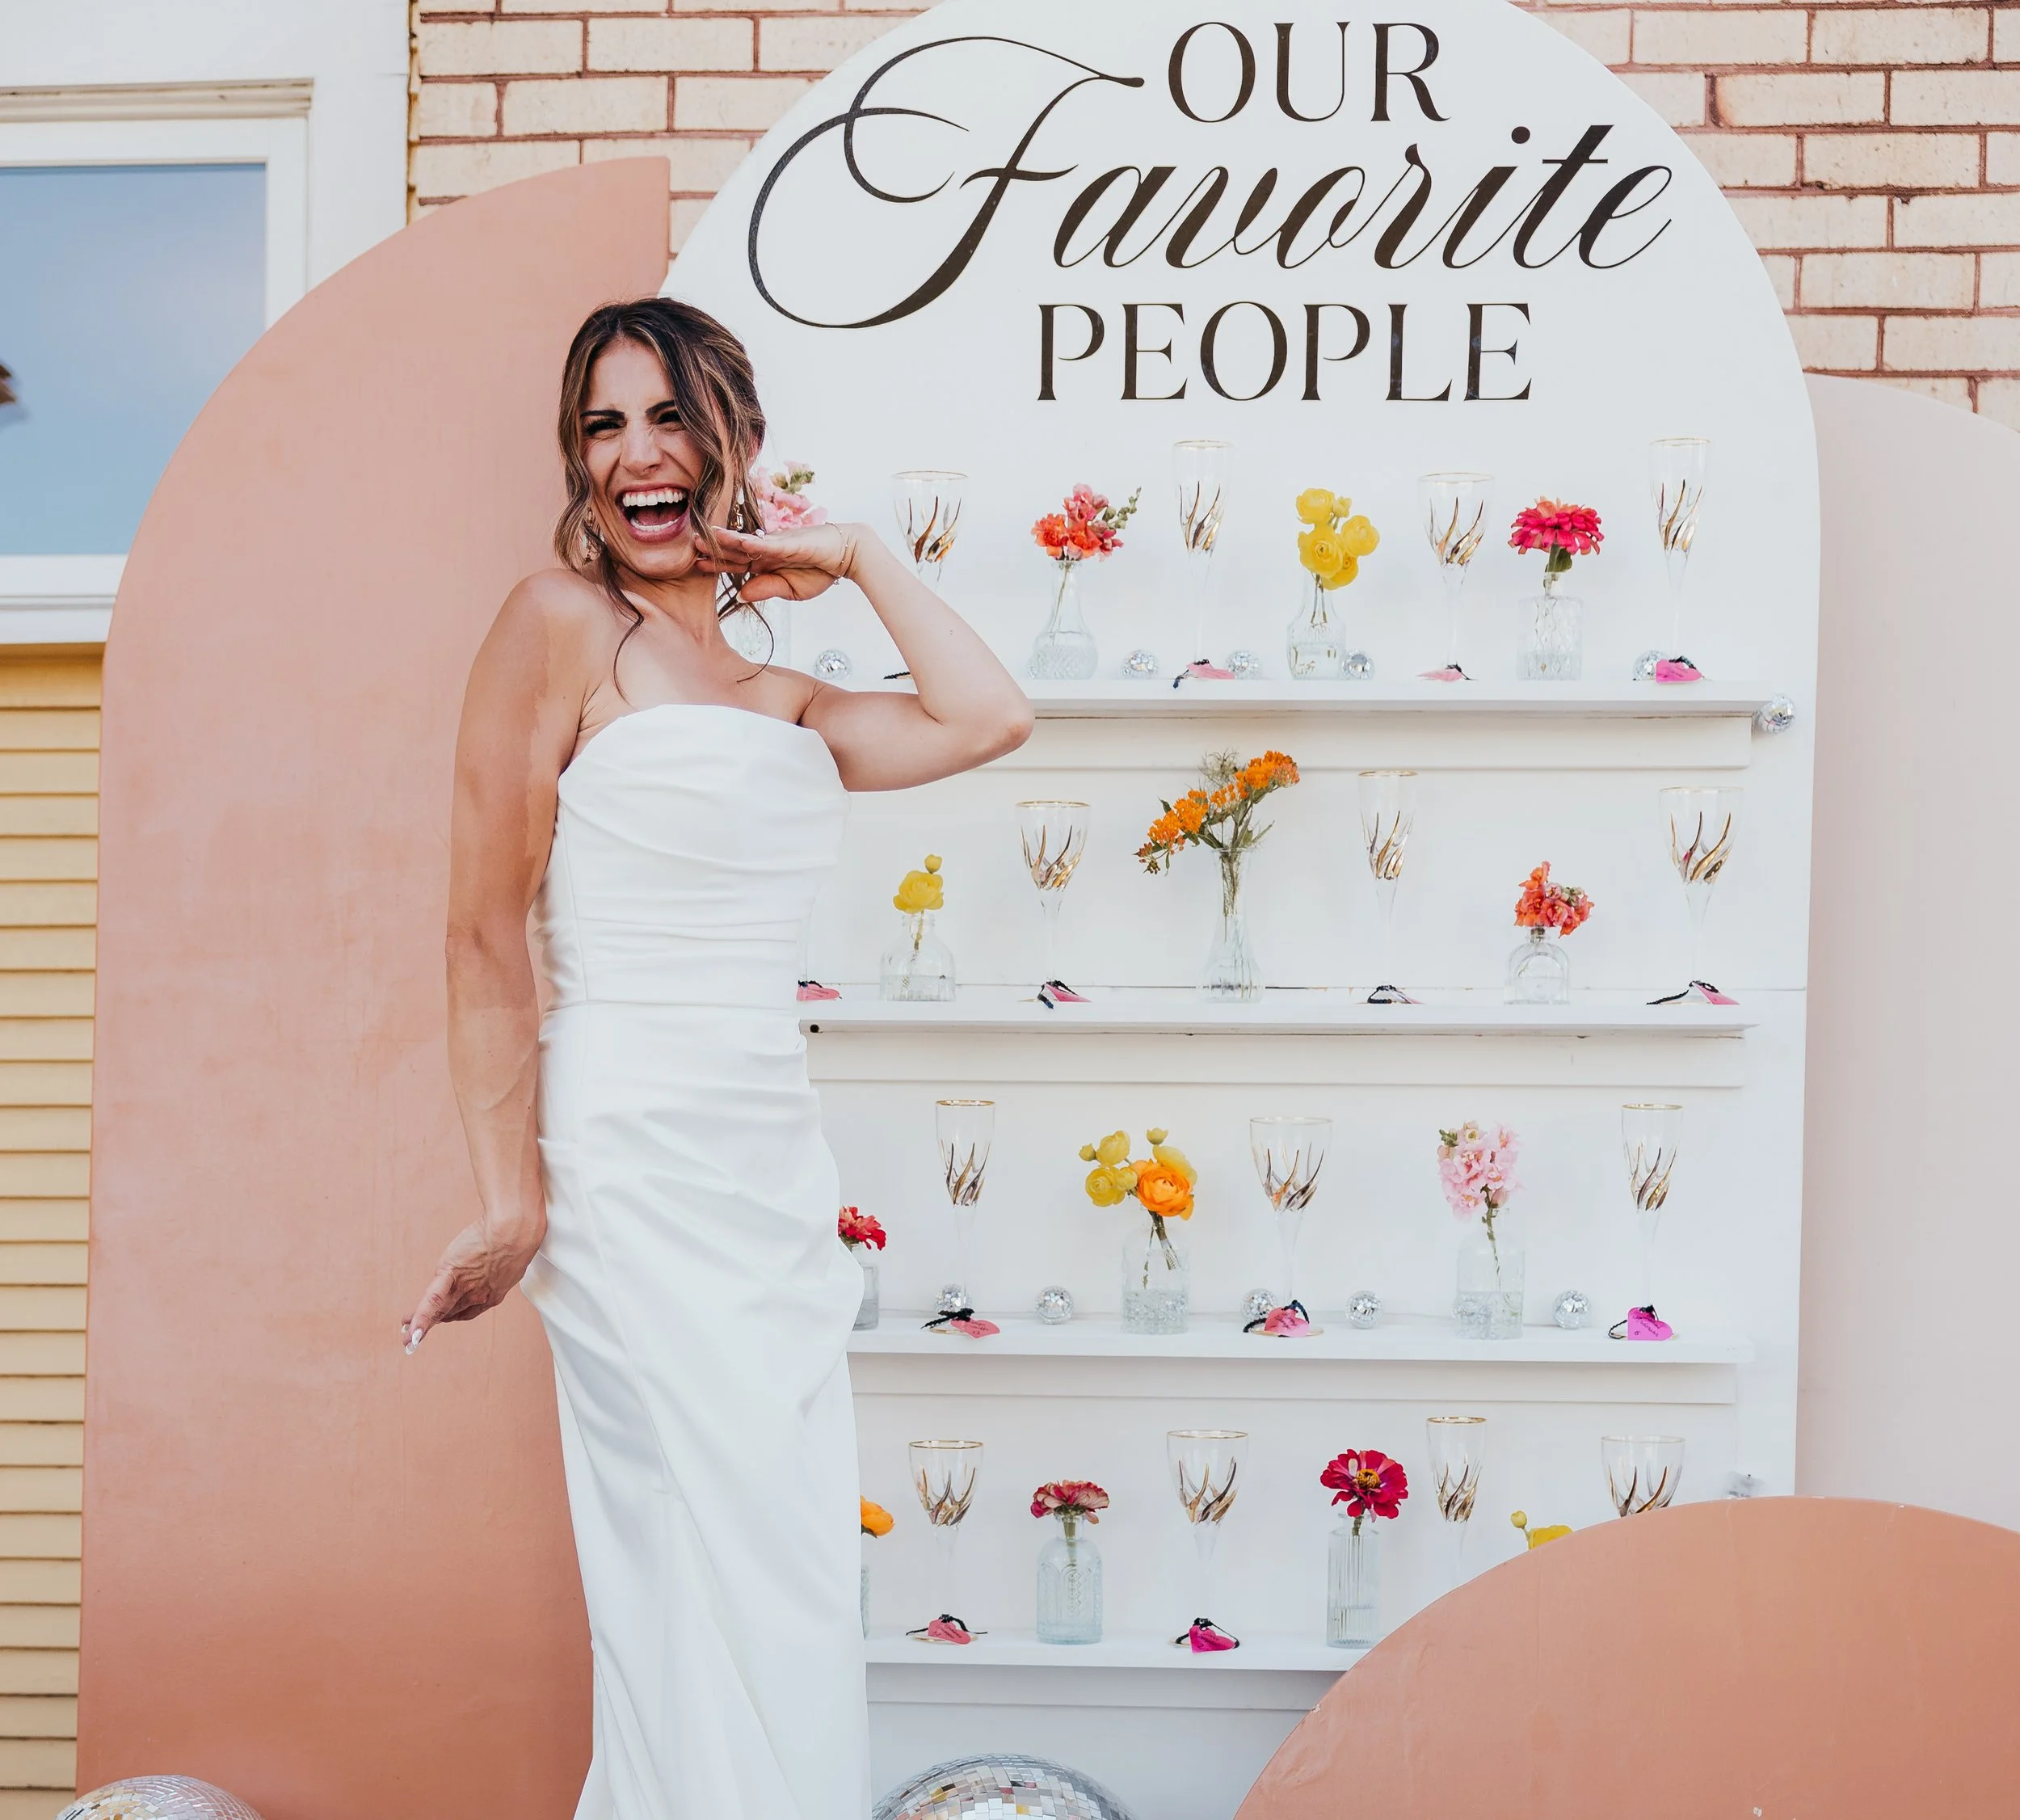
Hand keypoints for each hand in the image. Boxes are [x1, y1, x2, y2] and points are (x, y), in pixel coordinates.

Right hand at [402, 1215, 543, 1350]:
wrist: (514, 1231)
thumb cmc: (515, 1235)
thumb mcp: (511, 1257)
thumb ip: (499, 1265)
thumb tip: (493, 1259)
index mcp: (491, 1291)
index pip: (467, 1309)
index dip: (453, 1316)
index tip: (441, 1320)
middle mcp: (477, 1294)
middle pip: (451, 1312)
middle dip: (433, 1324)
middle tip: (415, 1336)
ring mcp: (464, 1285)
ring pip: (440, 1310)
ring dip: (422, 1325)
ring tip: (407, 1335)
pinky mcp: (452, 1273)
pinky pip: (434, 1298)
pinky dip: (422, 1315)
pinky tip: (411, 1326)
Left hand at [695, 522, 861, 605]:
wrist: (846, 555)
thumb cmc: (821, 570)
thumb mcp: (791, 589)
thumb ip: (766, 590)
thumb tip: (741, 595)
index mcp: (766, 563)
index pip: (736, 564)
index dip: (716, 564)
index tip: (697, 565)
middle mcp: (766, 550)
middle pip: (734, 550)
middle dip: (713, 549)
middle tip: (691, 545)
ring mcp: (775, 544)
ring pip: (744, 541)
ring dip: (725, 539)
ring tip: (705, 537)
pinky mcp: (787, 542)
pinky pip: (766, 542)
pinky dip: (751, 542)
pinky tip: (736, 541)